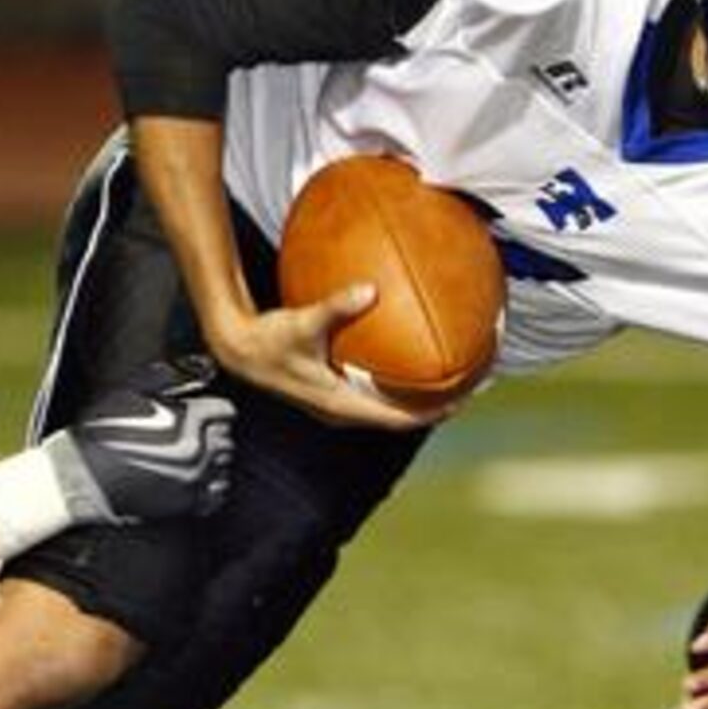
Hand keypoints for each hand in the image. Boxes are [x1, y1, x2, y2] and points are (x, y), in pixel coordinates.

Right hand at [49, 355, 237, 522]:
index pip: (225, 411)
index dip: (213, 409)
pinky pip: (217, 494)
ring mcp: (194, 478)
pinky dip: (212, 486)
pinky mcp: (185, 503)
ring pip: (224, 466)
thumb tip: (200, 367)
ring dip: (213, 460)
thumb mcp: (130, 391)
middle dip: (214, 434)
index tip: (204, 412)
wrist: (81, 477)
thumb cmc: (101, 433)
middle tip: (194, 434)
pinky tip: (197, 479)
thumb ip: (167, 377)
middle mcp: (198, 449)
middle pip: (226, 438)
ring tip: (193, 456)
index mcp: (189, 419)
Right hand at [210, 285, 442, 430]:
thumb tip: (370, 289)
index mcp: (342, 404)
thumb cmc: (268, 339)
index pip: (399, 418)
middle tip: (468, 383)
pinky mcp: (332, 389)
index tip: (463, 399)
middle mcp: (343, 409)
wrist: (239, 349)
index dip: (434, 412)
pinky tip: (407, 354)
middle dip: (435, 402)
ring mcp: (338, 402)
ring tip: (447, 374)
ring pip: (389, 404)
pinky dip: (396, 378)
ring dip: (417, 394)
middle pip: (400, 415)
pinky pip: (375, 389)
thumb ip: (337, 307)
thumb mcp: (304, 323)